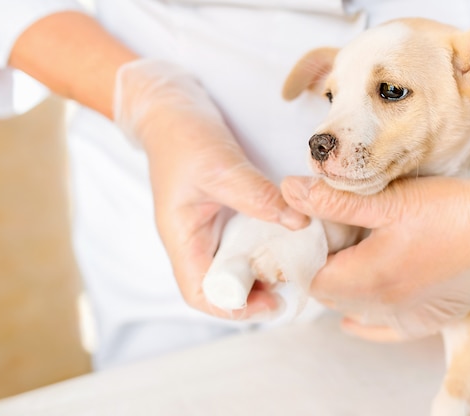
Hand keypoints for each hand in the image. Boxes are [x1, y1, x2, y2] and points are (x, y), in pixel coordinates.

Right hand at [114, 59, 308, 318]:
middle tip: (294, 281)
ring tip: (296, 262)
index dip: (236, 307)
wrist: (170, 109)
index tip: (273, 302)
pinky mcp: (222, 215)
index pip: (201, 293)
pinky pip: (244, 241)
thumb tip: (299, 223)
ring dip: (264, 269)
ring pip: (236, 265)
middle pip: (222, 287)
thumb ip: (256, 195)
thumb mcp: (219, 166)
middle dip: (257, 292)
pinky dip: (266, 244)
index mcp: (182, 238)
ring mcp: (208, 229)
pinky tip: (289, 235)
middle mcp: (194, 241)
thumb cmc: (183, 137)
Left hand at [282, 153, 469, 339]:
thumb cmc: (449, 208)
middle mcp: (386, 306)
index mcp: (369, 278)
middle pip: (334, 296)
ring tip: (360, 257)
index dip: (311, 255)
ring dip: (349, 288)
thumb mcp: (386, 200)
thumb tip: (288, 191)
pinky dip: (370, 317)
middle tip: (340, 240)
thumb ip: (334, 200)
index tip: (319, 233)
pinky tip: (364, 311)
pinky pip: (386, 329)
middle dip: (328, 269)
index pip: (314, 279)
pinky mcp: (431, 319)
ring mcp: (410, 317)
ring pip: (358, 310)